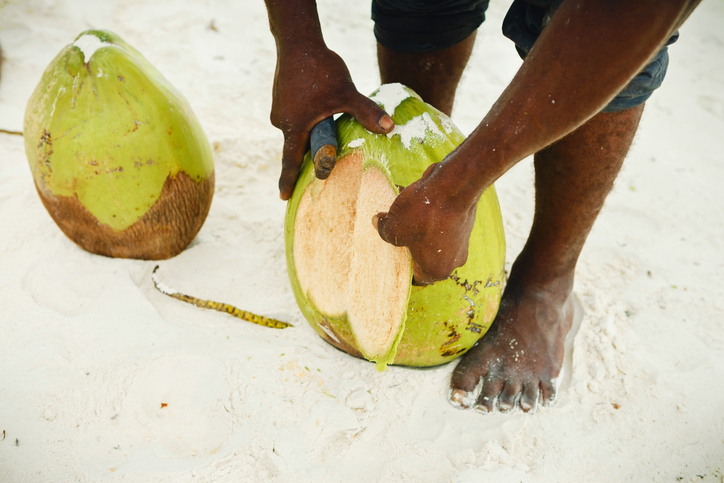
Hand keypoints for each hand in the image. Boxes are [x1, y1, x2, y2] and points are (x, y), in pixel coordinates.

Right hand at [271, 45, 392, 199]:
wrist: (299, 41)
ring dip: (310, 130)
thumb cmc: (320, 68)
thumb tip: (391, 128)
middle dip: (308, 152)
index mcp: (294, 126)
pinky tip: (319, 105)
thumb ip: (367, 113)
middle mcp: (281, 120)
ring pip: (297, 128)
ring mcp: (279, 108)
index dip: (288, 180)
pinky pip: (295, 115)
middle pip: (296, 145)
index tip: (284, 197)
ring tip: (325, 121)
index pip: (290, 161)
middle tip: (320, 159)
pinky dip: (307, 117)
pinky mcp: (282, 97)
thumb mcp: (347, 93)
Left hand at [373, 162, 479, 284]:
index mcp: (436, 269)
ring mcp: (461, 242)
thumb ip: (384, 231)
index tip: (390, 256)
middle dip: (407, 244)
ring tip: (401, 211)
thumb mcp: (394, 225)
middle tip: (393, 232)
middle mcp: (453, 260)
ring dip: (417, 227)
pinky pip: (441, 224)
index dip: (400, 267)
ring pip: (432, 239)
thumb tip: (378, 224)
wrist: (455, 184)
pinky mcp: (464, 223)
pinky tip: (414, 200)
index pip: (415, 278)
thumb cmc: (425, 212)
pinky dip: (430, 216)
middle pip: (424, 257)